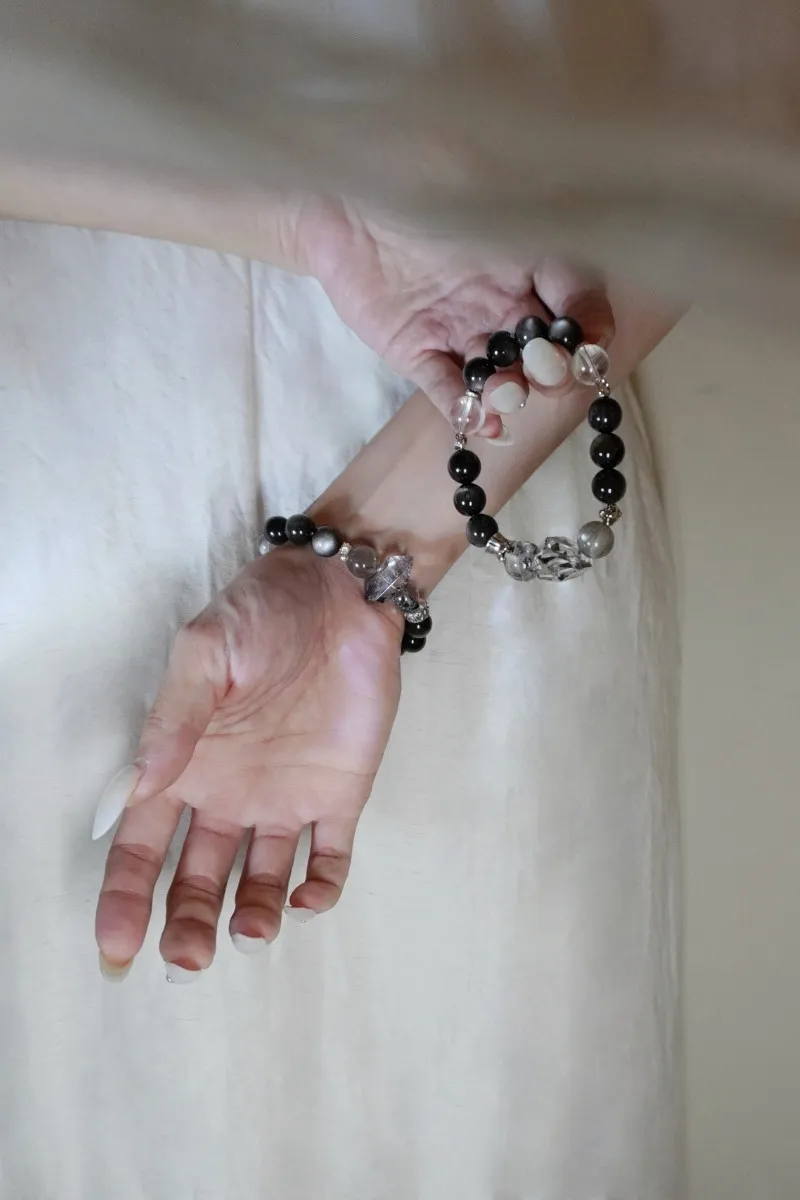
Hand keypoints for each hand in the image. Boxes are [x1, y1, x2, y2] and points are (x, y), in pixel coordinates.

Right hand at [94, 550, 401, 979]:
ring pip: (260, 879)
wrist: (341, 594)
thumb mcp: (202, 652)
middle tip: (187, 959)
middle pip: (197, 879)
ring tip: (249, 932)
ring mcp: (285, 798)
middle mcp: (228, 795)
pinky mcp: (339, 795)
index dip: (126, 900)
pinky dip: (319, 888)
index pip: (143, 848)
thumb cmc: (260, 614)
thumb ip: (173, 718)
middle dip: (187, 924)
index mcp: (184, 767)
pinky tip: (305, 900)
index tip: (117, 948)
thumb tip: (138, 786)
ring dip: (250, 916)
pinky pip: (329, 856)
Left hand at [297, 199, 614, 433]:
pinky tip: (482, 422)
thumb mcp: (472, 167)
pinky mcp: (420, 352)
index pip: (578, 300)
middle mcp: (505, 303)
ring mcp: (464, 331)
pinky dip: (468, 409)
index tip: (591, 339)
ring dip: (511, 391)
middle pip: (548, 352)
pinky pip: (450, 389)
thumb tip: (570, 203)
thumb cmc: (407, 169)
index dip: (592, 324)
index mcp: (529, 258)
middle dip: (555, 368)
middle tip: (542, 367)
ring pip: (502, 375)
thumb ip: (520, 192)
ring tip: (502, 390)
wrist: (337, 195)